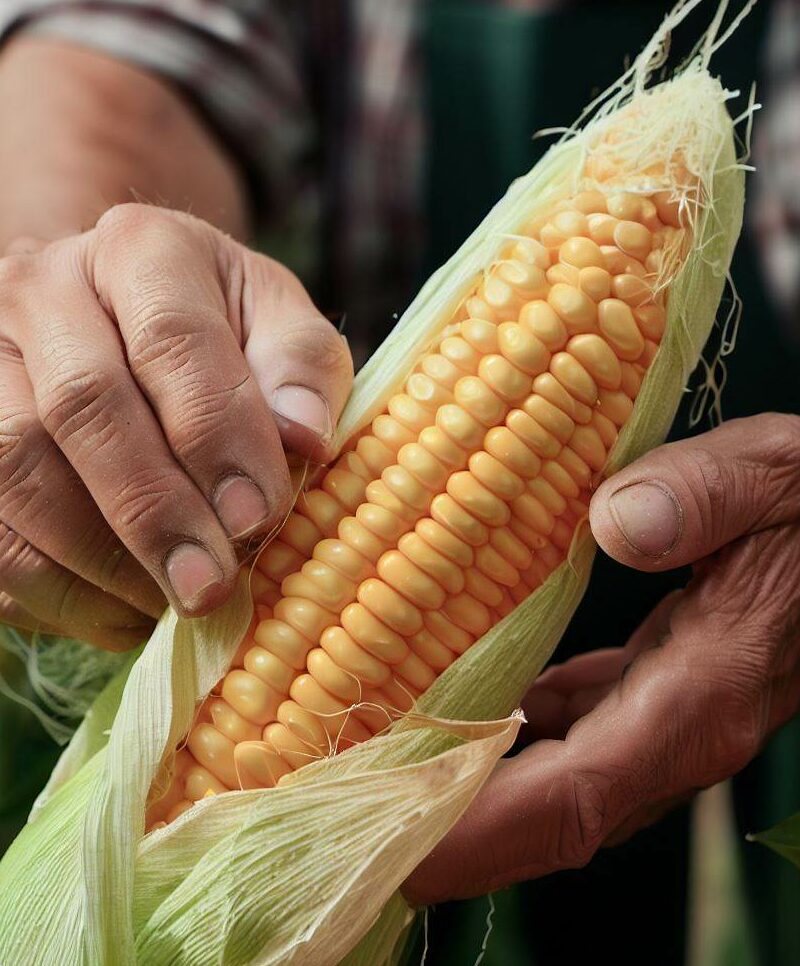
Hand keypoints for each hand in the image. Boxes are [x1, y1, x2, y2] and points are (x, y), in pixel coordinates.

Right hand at [0, 204, 351, 648]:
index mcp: (141, 249)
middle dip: (152, 512)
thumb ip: (301, 369)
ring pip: (12, 470)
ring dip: (96, 560)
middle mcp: (41, 287)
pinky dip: (50, 588)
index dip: (217, 436)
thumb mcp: (280, 325)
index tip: (257, 518)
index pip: (174, 340)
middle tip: (209, 587)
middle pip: (82, 408)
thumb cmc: (224, 329)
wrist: (127, 312)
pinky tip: (120, 613)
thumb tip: (304, 438)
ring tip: (172, 606)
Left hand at [406, 390, 799, 902]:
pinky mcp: (652, 699)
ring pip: (547, 789)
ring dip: (456, 795)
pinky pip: (561, 742)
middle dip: (437, 833)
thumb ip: (698, 497)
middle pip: (543, 817)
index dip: (473, 830)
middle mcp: (677, 733)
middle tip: (326, 817)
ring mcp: (664, 724)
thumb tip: (610, 522)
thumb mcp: (773, 472)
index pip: (572, 796)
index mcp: (704, 695)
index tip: (378, 842)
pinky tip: (440, 712)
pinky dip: (495, 745)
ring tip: (357, 773)